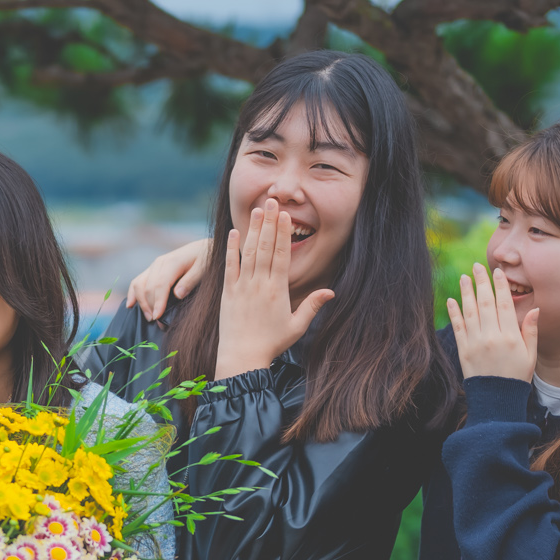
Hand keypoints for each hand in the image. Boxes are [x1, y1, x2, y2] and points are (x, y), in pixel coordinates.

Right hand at [128, 239, 210, 320]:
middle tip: (157, 322)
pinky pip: (137, 281)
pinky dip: (132, 294)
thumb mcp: (204, 268)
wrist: (202, 248)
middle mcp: (159, 263)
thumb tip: (177, 294)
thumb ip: (191, 280)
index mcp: (172, 262)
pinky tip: (130, 305)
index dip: (158, 302)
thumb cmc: (206, 260)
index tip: (158, 317)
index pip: (160, 284)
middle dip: (150, 306)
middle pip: (148, 287)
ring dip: (141, 302)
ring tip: (149, 317)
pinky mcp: (152, 270)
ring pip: (139, 284)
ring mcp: (154, 266)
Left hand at [213, 199, 333, 379]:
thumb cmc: (272, 344)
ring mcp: (242, 287)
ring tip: (257, 209)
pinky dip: (231, 249)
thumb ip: (313, 306)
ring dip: (253, 230)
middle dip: (269, 223)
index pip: (282, 255)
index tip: (285, 215)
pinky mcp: (228, 292)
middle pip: (266, 248)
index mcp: (278, 290)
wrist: (242, 358)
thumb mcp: (296, 326)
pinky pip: (230, 266)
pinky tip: (233, 232)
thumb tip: (331, 291)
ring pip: (249, 253)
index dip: (283, 233)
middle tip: (272, 201)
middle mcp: (260, 285)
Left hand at [447, 263, 537, 381]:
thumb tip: (534, 309)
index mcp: (511, 336)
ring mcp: (476, 344)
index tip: (496, 272)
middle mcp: (492, 337)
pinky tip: (452, 300)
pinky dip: (454, 313)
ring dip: (466, 293)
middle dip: (481, 283)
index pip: (504, 305)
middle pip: (486, 303)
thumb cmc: (517, 377)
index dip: (500, 286)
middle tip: (477, 266)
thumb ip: (530, 331)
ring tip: (464, 278)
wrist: (497, 400)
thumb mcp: (530, 355)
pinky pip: (458, 328)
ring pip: (470, 312)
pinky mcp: (464, 351)